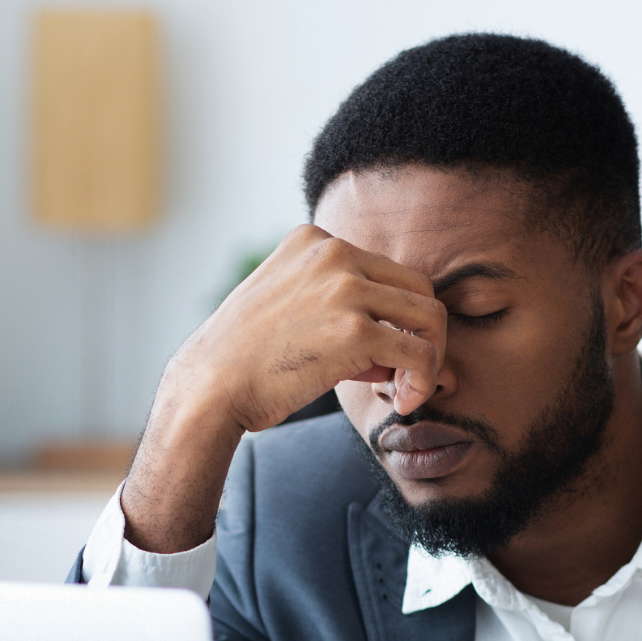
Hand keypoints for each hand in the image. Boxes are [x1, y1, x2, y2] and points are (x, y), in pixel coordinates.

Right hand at [121, 225, 445, 553]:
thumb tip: (397, 347)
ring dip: (429, 358)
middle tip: (405, 375)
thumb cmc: (246, 360)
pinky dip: (425, 381)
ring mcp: (345, 287)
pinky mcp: (355, 329)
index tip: (379, 355)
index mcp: (315, 240)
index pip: (385, 272)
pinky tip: (405, 401)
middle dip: (422, 334)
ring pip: (430, 316)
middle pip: (418, 287)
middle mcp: (333, 251)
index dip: (392, 316)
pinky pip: (421, 353)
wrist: (210, 387)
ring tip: (408, 390)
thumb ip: (339, 310)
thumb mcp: (288, 307)